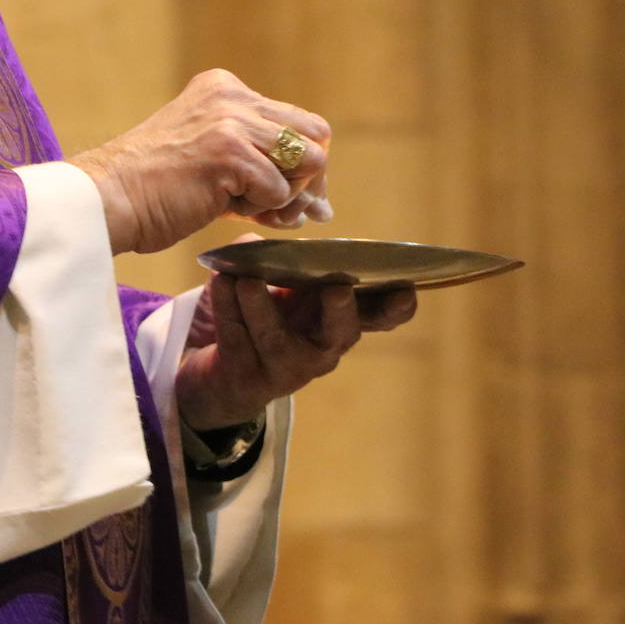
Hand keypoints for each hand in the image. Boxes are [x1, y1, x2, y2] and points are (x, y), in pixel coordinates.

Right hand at [69, 69, 331, 253]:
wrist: (107, 199)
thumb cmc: (153, 191)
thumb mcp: (210, 159)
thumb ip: (258, 167)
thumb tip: (318, 203)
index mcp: (225, 89)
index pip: (298, 121)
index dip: (303, 164)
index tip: (289, 197)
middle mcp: (232, 96)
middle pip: (315, 134)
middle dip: (308, 179)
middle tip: (286, 210)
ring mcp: (232, 120)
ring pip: (308, 160)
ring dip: (286, 195)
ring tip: (252, 210)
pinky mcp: (230, 151)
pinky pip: (279, 190)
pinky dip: (263, 210)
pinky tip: (228, 210)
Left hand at [174, 236, 418, 430]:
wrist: (217, 373)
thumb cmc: (258, 317)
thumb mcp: (274, 287)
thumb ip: (272, 262)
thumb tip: (254, 243)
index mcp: (337, 320)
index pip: (378, 315)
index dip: (396, 305)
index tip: (407, 287)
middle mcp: (321, 349)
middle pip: (341, 333)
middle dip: (341, 310)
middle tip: (338, 287)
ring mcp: (286, 370)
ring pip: (277, 338)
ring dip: (261, 304)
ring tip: (246, 278)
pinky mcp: (248, 380)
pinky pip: (237, 341)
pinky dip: (226, 308)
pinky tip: (219, 281)